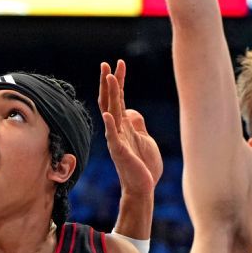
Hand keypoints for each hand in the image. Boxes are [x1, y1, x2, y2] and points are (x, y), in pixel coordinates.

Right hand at [99, 60, 162, 198]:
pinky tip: (108, 114)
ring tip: (108, 77)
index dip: (118, 81)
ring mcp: (116, 140)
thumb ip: (137, 124)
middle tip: (105, 63)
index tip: (118, 64)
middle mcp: (117, 130)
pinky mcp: (120, 152)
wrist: (142, 188)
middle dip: (108, 82)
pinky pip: (113, 137)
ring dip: (109, 94)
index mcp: (124, 126)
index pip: (118, 99)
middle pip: (110, 101)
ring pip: (110, 113)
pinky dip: (110, 125)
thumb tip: (132, 111)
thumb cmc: (144, 166)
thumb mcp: (145, 139)